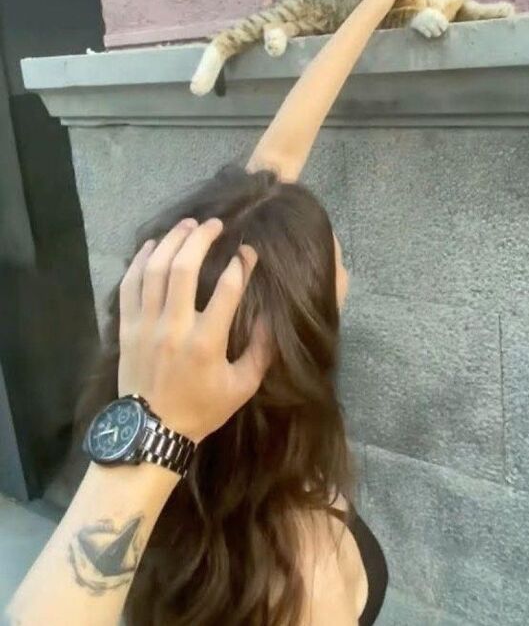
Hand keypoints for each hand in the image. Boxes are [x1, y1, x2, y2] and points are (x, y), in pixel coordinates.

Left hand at [117, 218, 269, 443]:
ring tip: (188, 225)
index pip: (227, 290)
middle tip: (215, 224)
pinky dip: (140, 260)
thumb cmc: (202, 408)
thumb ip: (262, 351)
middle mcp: (174, 328)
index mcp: (206, 343)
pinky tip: (155, 245)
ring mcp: (146, 326)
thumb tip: (274, 316)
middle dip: (201, 239)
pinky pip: (129, 285)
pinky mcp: (126, 328)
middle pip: (184, 269)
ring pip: (155, 270)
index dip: (241, 264)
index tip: (248, 252)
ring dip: (173, 241)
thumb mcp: (242, 386)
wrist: (151, 432)